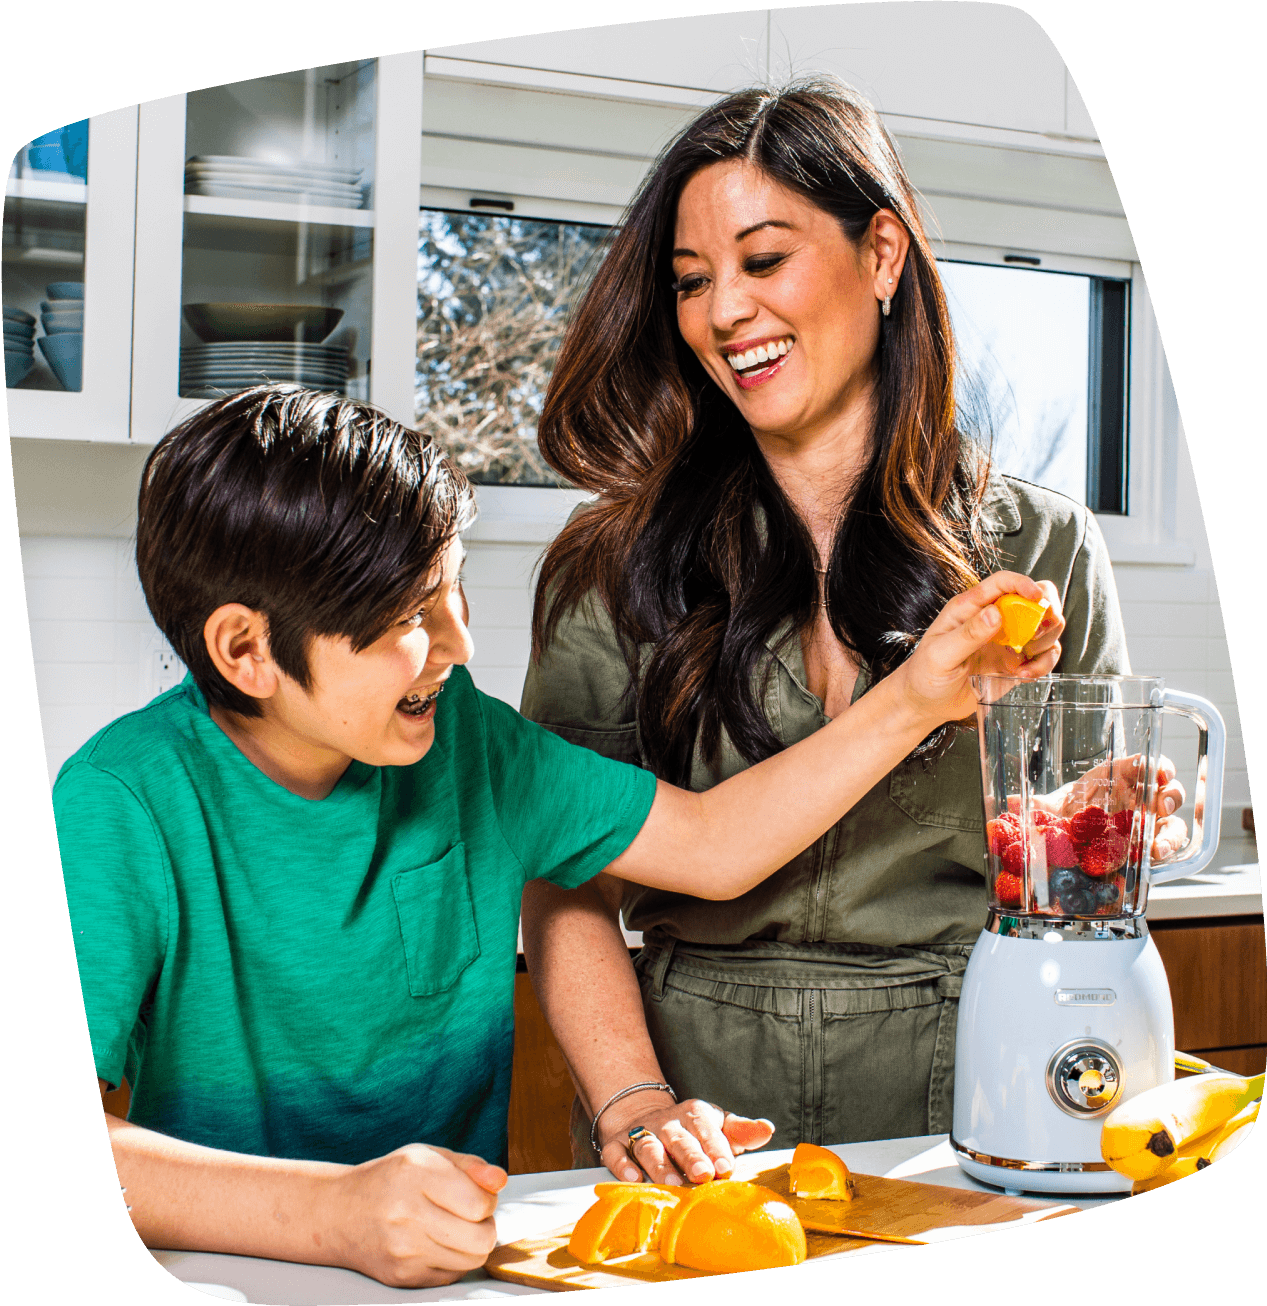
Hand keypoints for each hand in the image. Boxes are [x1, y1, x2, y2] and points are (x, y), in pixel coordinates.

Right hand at [325, 1143, 505, 1287]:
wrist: (341, 1213)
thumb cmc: (391, 1180)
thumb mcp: (429, 1156)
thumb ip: (470, 1166)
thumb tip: (500, 1181)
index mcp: (416, 1172)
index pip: (480, 1203)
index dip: (487, 1200)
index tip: (475, 1194)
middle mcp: (406, 1212)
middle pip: (481, 1238)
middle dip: (485, 1226)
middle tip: (469, 1215)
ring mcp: (402, 1249)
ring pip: (471, 1260)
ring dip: (472, 1245)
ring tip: (454, 1227)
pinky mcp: (401, 1277)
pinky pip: (451, 1276)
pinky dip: (453, 1261)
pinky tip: (435, 1243)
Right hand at [596, 1093, 774, 1185]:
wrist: (643, 1114)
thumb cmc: (690, 1129)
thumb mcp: (717, 1124)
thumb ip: (741, 1130)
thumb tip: (767, 1128)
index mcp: (694, 1115)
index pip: (706, 1128)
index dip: (716, 1147)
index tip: (726, 1166)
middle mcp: (667, 1123)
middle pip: (679, 1138)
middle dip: (691, 1156)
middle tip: (703, 1175)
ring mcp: (641, 1132)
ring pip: (648, 1147)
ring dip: (660, 1165)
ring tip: (673, 1184)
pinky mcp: (617, 1144)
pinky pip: (616, 1153)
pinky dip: (622, 1164)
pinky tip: (633, 1178)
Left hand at [893, 572, 1062, 729]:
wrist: (926, 703)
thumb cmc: (925, 673)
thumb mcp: (940, 654)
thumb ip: (968, 634)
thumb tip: (995, 613)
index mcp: (970, 608)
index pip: (1002, 582)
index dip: (1023, 583)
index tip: (1037, 598)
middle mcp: (994, 619)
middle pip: (1036, 599)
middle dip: (1046, 613)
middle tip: (1035, 636)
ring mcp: (1008, 640)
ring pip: (1046, 627)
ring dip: (1046, 642)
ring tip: (1023, 663)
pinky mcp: (1016, 662)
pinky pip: (1044, 655)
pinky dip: (1043, 664)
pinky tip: (1024, 675)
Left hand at [1018, 753, 1187, 861]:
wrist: (1073, 839)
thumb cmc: (1072, 811)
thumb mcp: (1055, 807)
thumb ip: (1039, 805)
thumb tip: (1010, 802)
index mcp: (1120, 777)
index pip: (1146, 765)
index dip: (1157, 766)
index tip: (1158, 772)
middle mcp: (1140, 798)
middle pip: (1168, 791)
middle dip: (1170, 797)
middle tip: (1160, 807)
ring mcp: (1148, 823)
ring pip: (1173, 823)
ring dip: (1171, 833)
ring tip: (1158, 846)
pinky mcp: (1149, 846)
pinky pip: (1166, 847)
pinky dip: (1165, 851)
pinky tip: (1153, 857)